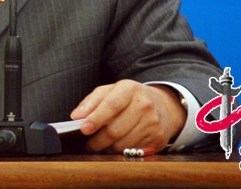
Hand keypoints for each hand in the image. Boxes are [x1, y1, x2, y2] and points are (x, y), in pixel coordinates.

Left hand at [69, 80, 184, 152]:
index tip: (83, 128)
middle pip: (115, 129)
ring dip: (107, 148)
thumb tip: (76, 116)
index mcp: (130, 89)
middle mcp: (144, 105)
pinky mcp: (158, 138)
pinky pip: (134, 151)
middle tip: (88, 144)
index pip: (111, 105)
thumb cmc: (130, 98)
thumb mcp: (111, 91)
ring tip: (101, 145)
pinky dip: (120, 152)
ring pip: (123, 143)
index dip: (96, 118)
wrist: (164, 106)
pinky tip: (116, 147)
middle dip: (97, 140)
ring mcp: (153, 123)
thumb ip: (91, 101)